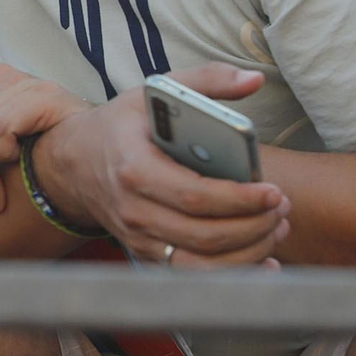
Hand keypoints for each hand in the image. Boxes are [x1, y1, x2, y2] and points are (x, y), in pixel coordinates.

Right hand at [34, 63, 290, 267]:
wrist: (73, 161)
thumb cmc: (121, 125)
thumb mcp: (152, 92)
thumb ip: (206, 81)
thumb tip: (253, 79)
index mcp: (134, 168)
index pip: (194, 196)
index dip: (239, 200)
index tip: (274, 191)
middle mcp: (133, 210)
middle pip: (205, 235)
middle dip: (254, 226)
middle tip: (282, 207)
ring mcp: (138, 238)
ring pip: (203, 264)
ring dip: (250, 251)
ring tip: (276, 227)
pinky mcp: (146, 255)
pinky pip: (195, 276)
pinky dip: (234, 273)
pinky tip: (264, 261)